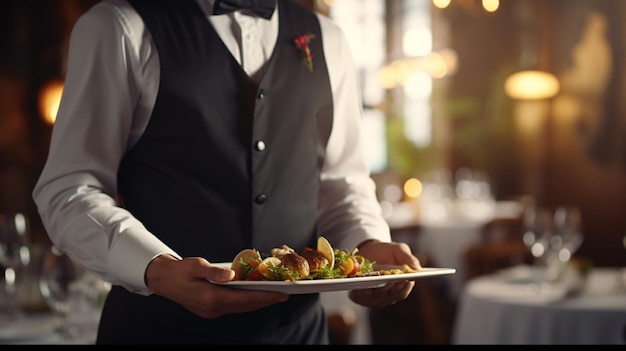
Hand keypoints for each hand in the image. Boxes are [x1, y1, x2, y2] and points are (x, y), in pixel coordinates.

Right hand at [145, 254, 288, 318]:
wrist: (164, 281)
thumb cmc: (180, 272)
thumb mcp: (195, 265)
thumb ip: (214, 271)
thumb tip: (231, 274)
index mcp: (211, 298)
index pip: (244, 299)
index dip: (265, 297)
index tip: (280, 294)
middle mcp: (213, 309)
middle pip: (246, 306)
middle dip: (266, 300)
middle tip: (284, 294)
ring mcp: (212, 311)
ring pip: (241, 308)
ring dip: (258, 302)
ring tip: (274, 294)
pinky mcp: (212, 310)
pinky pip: (235, 307)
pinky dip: (247, 301)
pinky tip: (255, 294)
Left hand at [348, 240, 420, 307]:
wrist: (368, 250)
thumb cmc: (386, 252)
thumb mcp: (399, 250)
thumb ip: (408, 258)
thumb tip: (417, 269)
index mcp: (400, 286)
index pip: (402, 292)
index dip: (403, 287)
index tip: (404, 279)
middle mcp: (388, 296)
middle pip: (389, 296)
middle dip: (388, 287)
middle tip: (386, 278)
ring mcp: (374, 298)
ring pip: (374, 298)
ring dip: (373, 289)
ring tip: (371, 279)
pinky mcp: (360, 297)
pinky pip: (360, 297)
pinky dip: (360, 291)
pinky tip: (359, 282)